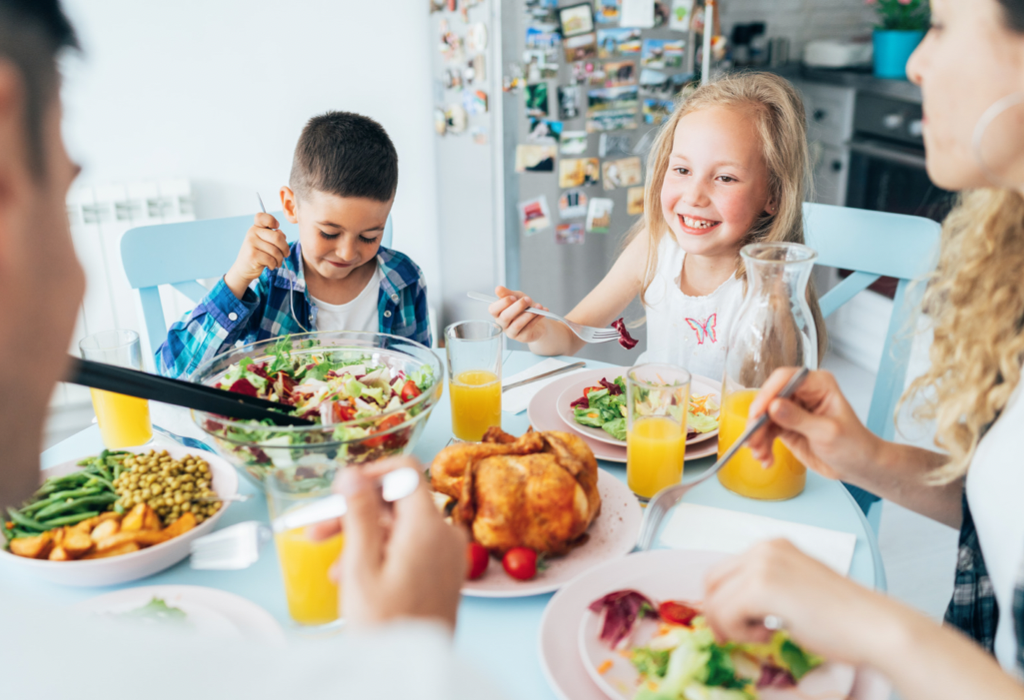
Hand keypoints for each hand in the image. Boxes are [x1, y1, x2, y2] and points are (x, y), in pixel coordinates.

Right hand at [223, 213, 289, 298]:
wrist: (244, 268)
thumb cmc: (259, 254)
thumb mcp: (266, 243)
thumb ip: (275, 237)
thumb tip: (282, 236)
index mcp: (256, 227)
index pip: (261, 217)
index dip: (272, 220)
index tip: (277, 227)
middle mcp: (252, 233)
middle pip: (277, 237)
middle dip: (285, 248)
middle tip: (286, 254)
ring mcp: (251, 243)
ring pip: (275, 251)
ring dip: (280, 259)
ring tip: (278, 262)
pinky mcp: (252, 255)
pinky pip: (271, 259)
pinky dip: (274, 264)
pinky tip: (271, 266)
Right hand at [312, 457, 466, 629]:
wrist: (411, 672)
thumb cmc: (386, 626)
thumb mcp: (361, 566)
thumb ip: (358, 514)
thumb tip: (352, 473)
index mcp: (428, 527)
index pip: (406, 471)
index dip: (372, 473)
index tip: (343, 488)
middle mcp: (445, 534)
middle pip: (398, 500)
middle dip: (357, 511)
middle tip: (319, 529)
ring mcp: (447, 553)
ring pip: (400, 526)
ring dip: (364, 536)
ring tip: (334, 565)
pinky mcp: (443, 571)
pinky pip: (410, 546)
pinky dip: (382, 552)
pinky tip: (355, 577)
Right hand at [489, 285, 550, 343]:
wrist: (538, 317)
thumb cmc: (525, 306)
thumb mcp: (516, 296)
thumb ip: (507, 293)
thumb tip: (498, 288)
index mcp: (498, 313)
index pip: (493, 309)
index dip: (502, 303)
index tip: (513, 297)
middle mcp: (502, 324)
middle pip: (505, 317)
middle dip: (518, 306)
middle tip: (528, 299)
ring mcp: (511, 332)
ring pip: (517, 324)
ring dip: (529, 314)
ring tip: (538, 306)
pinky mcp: (522, 337)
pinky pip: (528, 328)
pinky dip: (536, 318)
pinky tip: (542, 312)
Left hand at [702, 539, 894, 665]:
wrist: (874, 626)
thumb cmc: (841, 617)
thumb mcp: (793, 590)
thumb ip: (763, 589)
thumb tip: (725, 608)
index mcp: (772, 546)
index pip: (722, 572)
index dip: (721, 602)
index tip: (735, 626)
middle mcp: (763, 548)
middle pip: (710, 583)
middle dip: (718, 613)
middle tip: (739, 636)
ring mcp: (761, 564)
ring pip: (715, 601)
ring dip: (734, 626)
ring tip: (766, 633)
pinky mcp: (762, 586)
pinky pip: (725, 615)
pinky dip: (741, 633)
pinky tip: (770, 634)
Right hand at [745, 368, 881, 482]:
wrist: (858, 466)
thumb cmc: (854, 445)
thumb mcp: (827, 432)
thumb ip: (799, 419)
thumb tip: (773, 406)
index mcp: (818, 384)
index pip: (785, 379)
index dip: (768, 393)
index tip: (758, 413)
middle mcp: (802, 393)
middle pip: (769, 398)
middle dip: (758, 420)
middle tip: (752, 440)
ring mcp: (792, 409)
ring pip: (764, 417)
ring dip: (757, 436)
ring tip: (760, 454)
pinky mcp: (786, 425)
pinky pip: (766, 431)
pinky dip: (762, 445)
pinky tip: (766, 459)